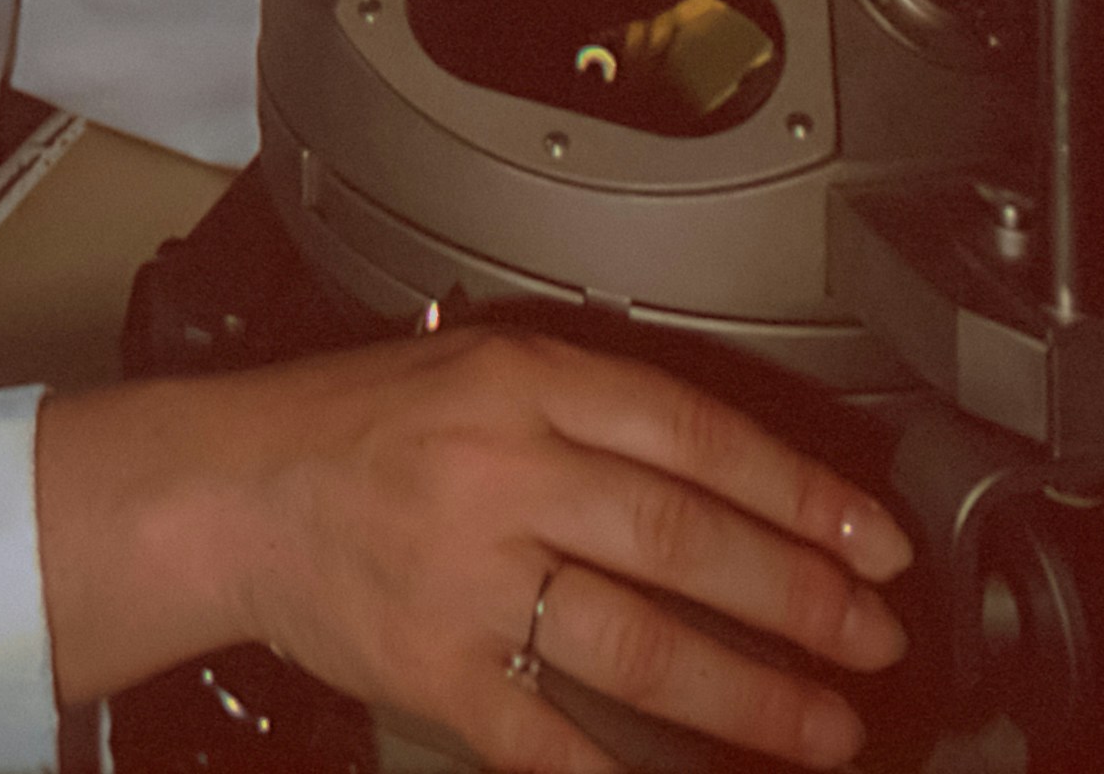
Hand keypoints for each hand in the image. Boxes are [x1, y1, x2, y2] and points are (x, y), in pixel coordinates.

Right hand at [34, 325, 913, 769]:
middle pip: (679, 538)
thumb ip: (591, 409)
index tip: (874, 542)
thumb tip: (741, 478)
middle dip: (799, 600)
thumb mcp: (475, 367)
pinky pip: (550, 737)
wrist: (229, 488)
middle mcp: (499, 471)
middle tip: (874, 641)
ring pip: (636, 643)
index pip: (691, 433)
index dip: (798, 492)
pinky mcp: (434, 669)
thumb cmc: (354, 427)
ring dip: (747, 698)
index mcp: (517, 382)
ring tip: (821, 730)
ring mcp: (466, 578)